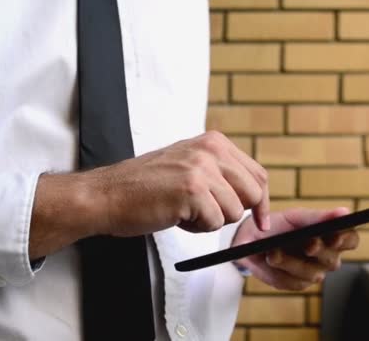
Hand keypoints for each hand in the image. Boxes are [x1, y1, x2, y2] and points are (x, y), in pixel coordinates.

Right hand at [29, 131, 269, 258]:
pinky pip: (215, 222)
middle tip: (209, 215)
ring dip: (211, 220)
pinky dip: (197, 228)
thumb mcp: (189, 165)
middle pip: (254, 193)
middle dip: (236, 212)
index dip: (261, 201)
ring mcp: (202, 168)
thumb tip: (256, 197)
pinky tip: (176, 215)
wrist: (106, 194)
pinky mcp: (192, 190)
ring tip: (184, 210)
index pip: (258, 174)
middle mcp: (211, 150)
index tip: (261, 219)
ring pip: (235, 211)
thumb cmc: (145, 186)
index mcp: (214, 141)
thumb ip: (221, 174)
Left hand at [232, 208, 358, 290]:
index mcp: (334, 237)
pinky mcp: (298, 284)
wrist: (253, 239)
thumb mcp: (297, 217)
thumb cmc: (281, 225)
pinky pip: (292, 281)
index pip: (351, 239)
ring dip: (290, 262)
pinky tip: (269, 261)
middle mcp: (328, 257)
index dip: (345, 239)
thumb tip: (344, 212)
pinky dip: (278, 271)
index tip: (335, 237)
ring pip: (309, 273)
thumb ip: (319, 217)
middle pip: (331, 259)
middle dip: (318, 251)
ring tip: (273, 253)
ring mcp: (314, 273)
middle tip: (308, 245)